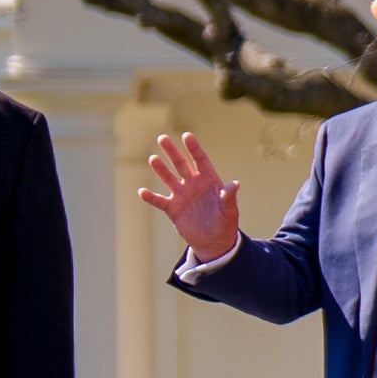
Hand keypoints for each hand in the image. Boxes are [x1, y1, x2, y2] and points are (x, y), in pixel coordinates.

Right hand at [137, 131, 243, 261]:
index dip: (194, 148)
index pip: (200, 160)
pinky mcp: (173, 209)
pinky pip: (159, 200)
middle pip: (181, 164)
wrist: (214, 241)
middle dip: (172, 152)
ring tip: (153, 158)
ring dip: (160, 169)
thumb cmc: (225, 223)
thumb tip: (234, 184)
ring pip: (168, 178)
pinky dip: (150, 197)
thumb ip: (229, 197)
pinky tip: (141, 191)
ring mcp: (181, 195)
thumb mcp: (230, 211)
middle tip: (162, 137)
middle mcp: (193, 184)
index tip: (186, 135)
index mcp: (209, 181)